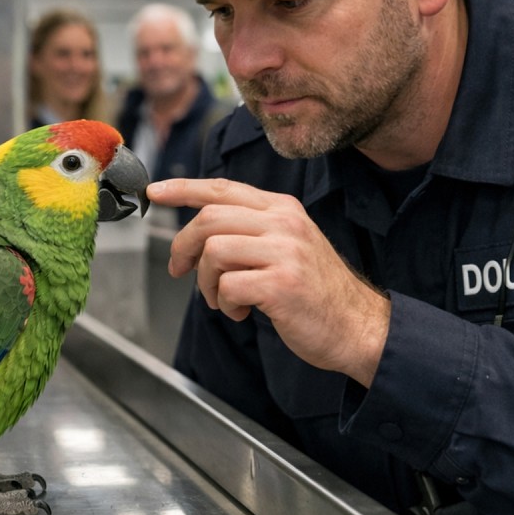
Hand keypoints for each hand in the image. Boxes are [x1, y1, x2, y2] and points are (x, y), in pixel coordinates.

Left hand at [147, 178, 390, 385]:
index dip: (183, 189)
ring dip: (206, 282)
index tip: (155, 193)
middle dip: (184, 247)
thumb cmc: (317, 292)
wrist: (358, 326)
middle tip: (181, 270)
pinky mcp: (281, 284)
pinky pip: (228, 286)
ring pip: (214, 251)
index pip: (222, 188)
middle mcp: (284, 223)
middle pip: (210, 218)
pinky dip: (225, 304)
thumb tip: (198, 236)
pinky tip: (242, 312)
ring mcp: (285, 252)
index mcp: (283, 209)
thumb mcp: (288, 246)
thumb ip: (250, 232)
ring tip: (222, 299)